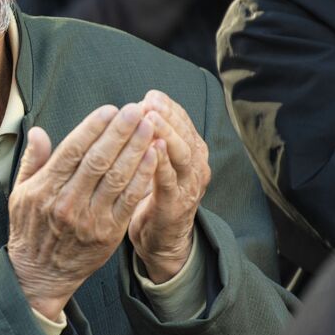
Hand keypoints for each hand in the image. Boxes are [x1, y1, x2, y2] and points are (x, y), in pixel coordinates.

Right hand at [7, 103, 157, 319]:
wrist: (39, 274)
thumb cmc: (30, 230)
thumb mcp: (19, 193)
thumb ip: (32, 161)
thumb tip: (38, 132)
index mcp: (45, 189)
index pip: (72, 150)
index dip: (93, 128)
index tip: (110, 109)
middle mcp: (67, 202)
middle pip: (98, 160)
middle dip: (119, 132)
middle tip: (136, 110)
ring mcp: (89, 219)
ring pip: (117, 177)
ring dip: (136, 149)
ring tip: (149, 127)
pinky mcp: (108, 233)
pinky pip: (129, 200)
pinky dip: (142, 177)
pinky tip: (153, 158)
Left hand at [127, 91, 210, 282]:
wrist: (162, 239)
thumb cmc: (154, 194)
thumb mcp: (158, 162)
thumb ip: (154, 138)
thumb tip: (138, 107)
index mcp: (192, 152)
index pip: (184, 122)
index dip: (168, 107)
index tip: (150, 95)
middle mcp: (196, 166)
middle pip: (185, 134)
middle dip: (168, 116)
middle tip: (149, 102)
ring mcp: (188, 186)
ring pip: (181, 154)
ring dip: (166, 135)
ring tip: (150, 119)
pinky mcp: (175, 204)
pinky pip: (168, 181)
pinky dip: (161, 164)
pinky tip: (151, 150)